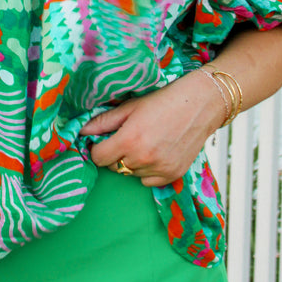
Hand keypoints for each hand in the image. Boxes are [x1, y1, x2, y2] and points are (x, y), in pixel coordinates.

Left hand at [79, 71, 225, 186]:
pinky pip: (148, 181)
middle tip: (128, 137)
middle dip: (115, 154)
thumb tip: (81, 132)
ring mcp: (159, 169)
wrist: (200, 104)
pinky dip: (148, 171)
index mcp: (129, 140)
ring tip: (146, 142)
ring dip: (132, 163)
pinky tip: (156, 152)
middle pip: (114, 167)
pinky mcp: (173, 175)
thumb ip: (103, 121)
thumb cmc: (163, 100)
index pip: (98, 157)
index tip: (104, 140)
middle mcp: (143, 158)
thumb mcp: (130, 107)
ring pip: (131, 174)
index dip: (98, 148)